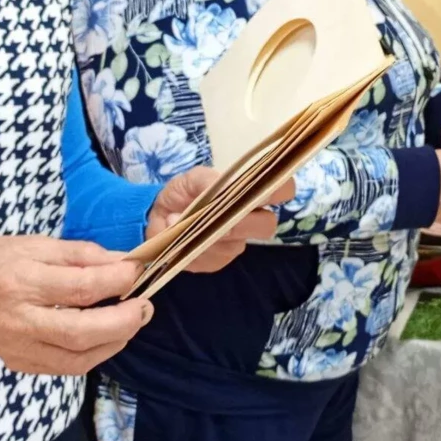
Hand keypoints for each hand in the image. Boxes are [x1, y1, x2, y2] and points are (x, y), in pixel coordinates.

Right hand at [0, 235, 149, 374]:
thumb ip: (81, 254)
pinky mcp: (20, 363)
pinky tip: (106, 337)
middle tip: (145, 307)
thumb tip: (122, 263)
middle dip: (123, 322)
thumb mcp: (34, 243)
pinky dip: (94, 354)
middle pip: (81, 332)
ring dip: (114, 342)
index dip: (117, 282)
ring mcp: (18, 348)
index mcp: (21, 282)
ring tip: (131, 322)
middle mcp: (18, 320)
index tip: (137, 272)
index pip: (79, 288)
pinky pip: (66, 368)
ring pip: (77, 359)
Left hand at [145, 167, 295, 272]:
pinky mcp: (218, 262)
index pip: (283, 190)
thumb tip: (217, 194)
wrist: (156, 215)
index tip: (261, 188)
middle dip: (243, 220)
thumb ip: (207, 180)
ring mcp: (236, 244)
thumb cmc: (183, 192)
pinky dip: (194, 246)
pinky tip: (181, 238)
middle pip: (268, 225)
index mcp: (251, 194)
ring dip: (210, 233)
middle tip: (219, 213)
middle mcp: (250, 221)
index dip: (280, 190)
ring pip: (238, 243)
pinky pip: (214, 258)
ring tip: (184, 221)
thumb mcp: (191, 178)